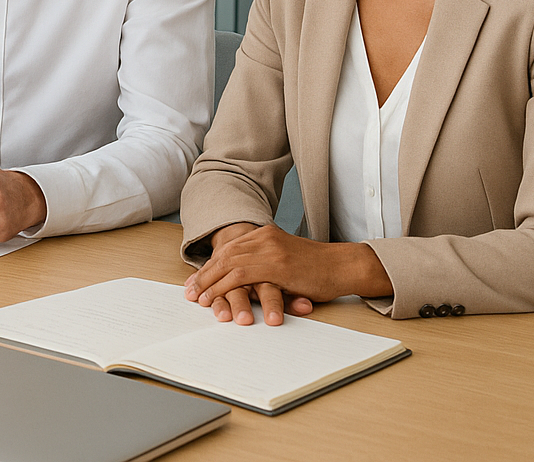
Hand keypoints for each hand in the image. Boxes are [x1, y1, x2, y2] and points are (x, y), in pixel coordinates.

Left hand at [185, 223, 390, 324]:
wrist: (344, 266)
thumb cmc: (318, 269)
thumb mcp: (285, 260)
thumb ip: (264, 265)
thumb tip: (241, 283)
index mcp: (264, 233)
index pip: (229, 249)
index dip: (209, 266)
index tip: (195, 281)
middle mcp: (264, 237)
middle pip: (224, 255)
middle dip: (204, 275)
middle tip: (189, 291)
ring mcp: (270, 249)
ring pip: (228, 265)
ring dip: (210, 283)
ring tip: (198, 299)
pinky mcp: (277, 265)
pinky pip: (242, 276)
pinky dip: (224, 287)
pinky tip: (215, 298)